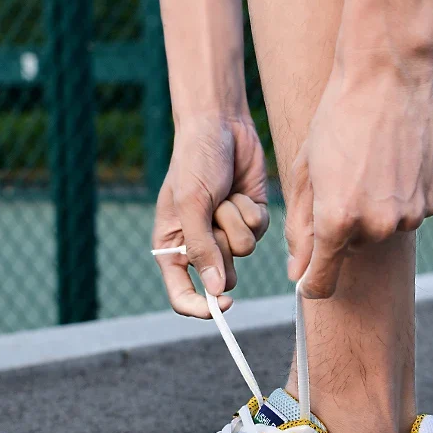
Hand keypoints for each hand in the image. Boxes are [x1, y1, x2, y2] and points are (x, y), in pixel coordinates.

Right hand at [153, 115, 269, 317]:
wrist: (220, 126)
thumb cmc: (194, 161)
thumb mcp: (192, 204)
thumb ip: (202, 249)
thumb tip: (216, 290)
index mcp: (173, 246)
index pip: (182, 295)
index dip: (201, 307)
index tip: (222, 303)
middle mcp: (201, 246)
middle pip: (222, 278)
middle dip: (223, 248)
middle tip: (214, 216)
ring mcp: (228, 234)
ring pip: (244, 253)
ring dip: (236, 222)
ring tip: (223, 196)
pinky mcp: (251, 221)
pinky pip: (259, 232)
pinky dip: (251, 211)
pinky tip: (240, 190)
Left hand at [286, 62, 432, 297]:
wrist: (389, 74)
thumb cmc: (337, 117)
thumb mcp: (306, 171)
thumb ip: (299, 229)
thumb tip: (297, 274)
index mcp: (337, 220)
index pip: (323, 281)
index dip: (312, 283)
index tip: (308, 279)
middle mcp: (376, 225)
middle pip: (352, 250)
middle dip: (341, 226)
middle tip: (341, 180)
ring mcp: (409, 214)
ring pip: (381, 231)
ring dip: (372, 211)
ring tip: (368, 166)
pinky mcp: (431, 201)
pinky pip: (407, 214)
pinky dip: (398, 198)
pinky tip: (393, 164)